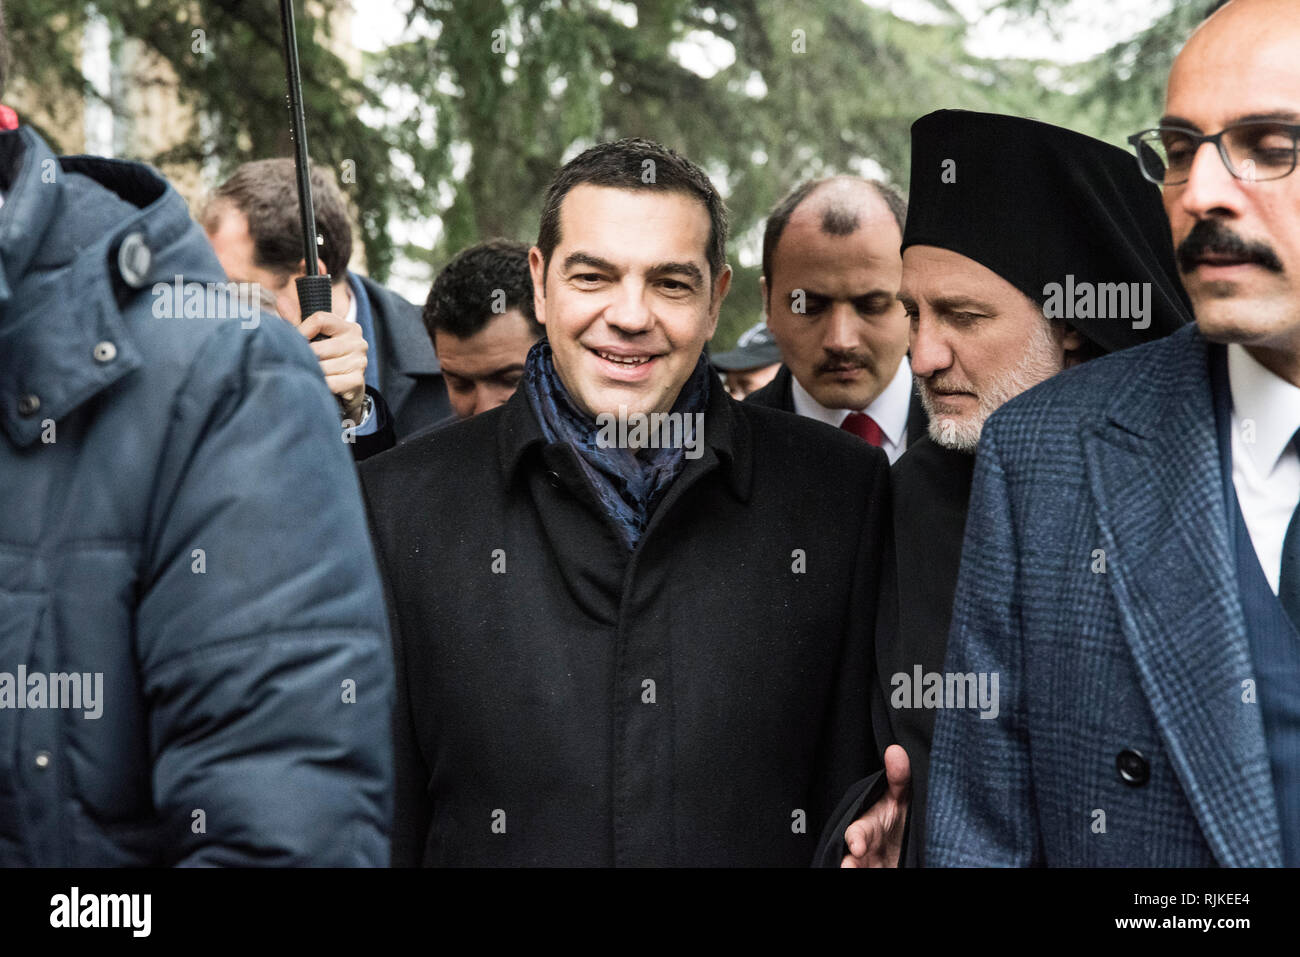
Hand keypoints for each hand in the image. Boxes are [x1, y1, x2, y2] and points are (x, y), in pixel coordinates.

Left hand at [294, 309, 368, 423]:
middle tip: (298, 363)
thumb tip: (281, 301)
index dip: (301, 330)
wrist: (347, 389)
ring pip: (323, 367)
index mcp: (348, 327)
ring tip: (308, 375)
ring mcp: (360, 362)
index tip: (294, 342)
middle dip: (306, 357)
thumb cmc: (326, 359)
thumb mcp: (313, 338)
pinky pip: (331, 382)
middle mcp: (358, 342)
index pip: (320, 319)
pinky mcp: (357, 381)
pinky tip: (318, 385)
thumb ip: (297, 320)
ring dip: (312, 373)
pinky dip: (321, 385)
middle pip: (319, 347)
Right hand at [841, 744, 910, 867]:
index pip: (855, 833)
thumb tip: (895, 750)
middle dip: (850, 864)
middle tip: (848, 868)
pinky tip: (887, 869)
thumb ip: (898, 777)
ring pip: (858, 867)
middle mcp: (864, 850)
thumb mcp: (900, 797)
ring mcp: (871, 865)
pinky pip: (879, 871)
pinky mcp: (884, 871)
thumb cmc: (897, 817)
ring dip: (855, 868)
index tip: (857, 847)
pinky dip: (875, 871)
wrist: (907, 844)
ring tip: (852, 870)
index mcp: (866, 828)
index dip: (855, 839)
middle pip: (852, 858)